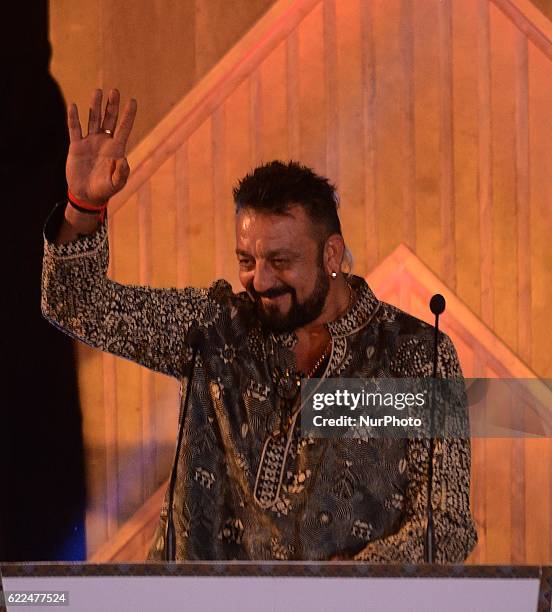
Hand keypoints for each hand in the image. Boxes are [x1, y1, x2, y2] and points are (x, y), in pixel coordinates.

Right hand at [66, 89, 136, 204]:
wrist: (86, 195)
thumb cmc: (105, 190)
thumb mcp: (116, 183)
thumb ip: (121, 173)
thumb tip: (123, 160)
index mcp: (116, 149)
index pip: (124, 128)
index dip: (129, 115)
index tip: (133, 100)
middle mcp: (104, 142)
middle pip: (110, 119)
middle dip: (112, 105)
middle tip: (115, 91)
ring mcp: (90, 142)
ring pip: (93, 119)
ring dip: (95, 106)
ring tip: (98, 91)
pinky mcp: (76, 146)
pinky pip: (75, 129)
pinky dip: (74, 118)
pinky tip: (74, 106)